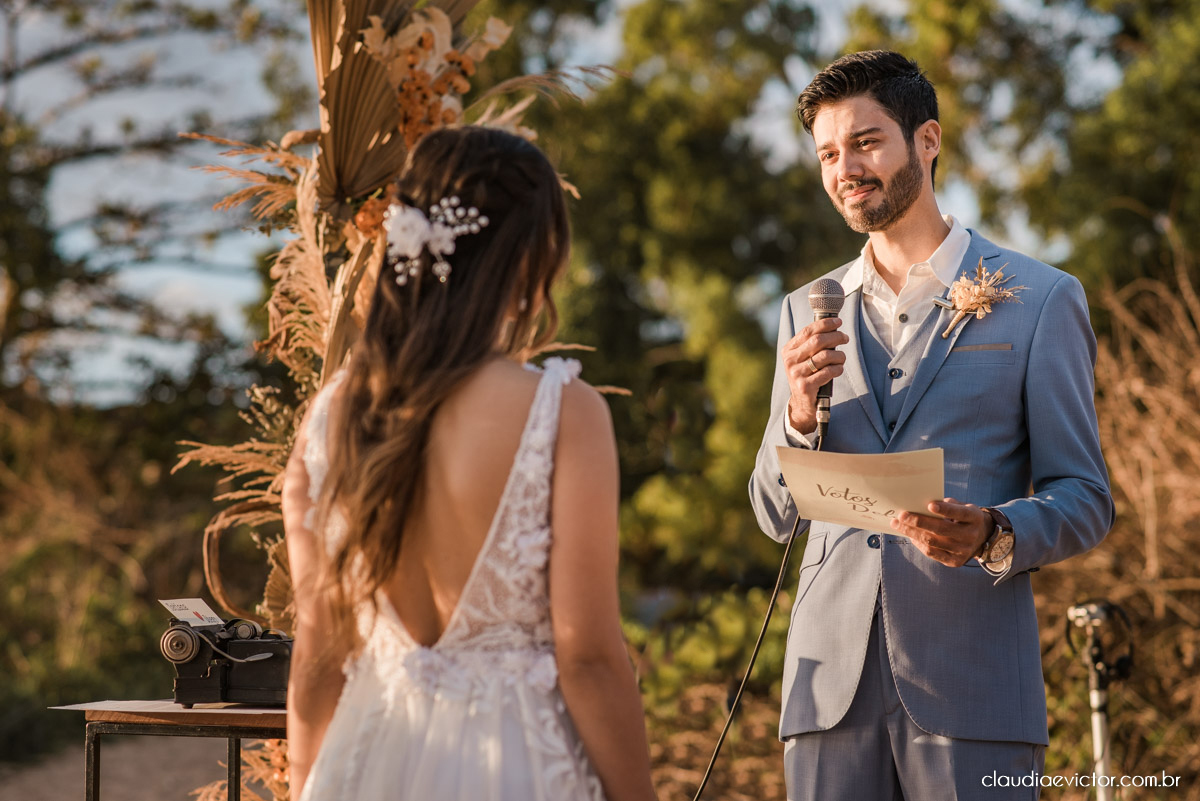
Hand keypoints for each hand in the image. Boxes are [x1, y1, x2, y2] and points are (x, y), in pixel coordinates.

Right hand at [782, 317, 847, 433]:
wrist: (802, 403)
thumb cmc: (808, 375)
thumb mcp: (804, 359)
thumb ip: (813, 344)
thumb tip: (833, 327)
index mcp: (788, 350)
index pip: (808, 331)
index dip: (825, 324)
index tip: (838, 322)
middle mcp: (790, 361)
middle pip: (817, 341)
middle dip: (835, 337)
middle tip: (845, 338)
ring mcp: (796, 374)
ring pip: (825, 356)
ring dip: (839, 355)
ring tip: (842, 358)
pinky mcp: (805, 386)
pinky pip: (828, 372)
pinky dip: (838, 369)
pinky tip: (838, 369)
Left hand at [889, 498, 990, 567]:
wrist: (982, 538)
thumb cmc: (965, 518)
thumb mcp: (964, 507)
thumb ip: (948, 505)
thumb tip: (922, 503)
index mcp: (974, 518)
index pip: (959, 513)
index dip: (945, 509)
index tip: (929, 504)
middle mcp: (970, 536)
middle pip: (941, 529)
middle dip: (918, 521)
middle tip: (902, 515)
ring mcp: (963, 551)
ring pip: (932, 542)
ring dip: (912, 533)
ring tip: (898, 525)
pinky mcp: (955, 561)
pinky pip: (932, 553)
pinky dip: (918, 544)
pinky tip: (910, 536)